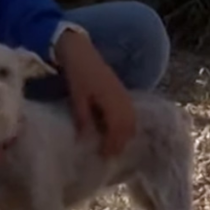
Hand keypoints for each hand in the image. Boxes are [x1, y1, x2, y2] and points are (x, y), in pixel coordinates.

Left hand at [56, 31, 135, 157]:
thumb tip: (84, 140)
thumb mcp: (77, 97)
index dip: (112, 144)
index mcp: (111, 101)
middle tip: (110, 156)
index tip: (104, 156)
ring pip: (132, 121)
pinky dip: (127, 125)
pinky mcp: (123, 92)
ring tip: (115, 146)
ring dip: (125, 135)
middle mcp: (122, 100)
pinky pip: (131, 113)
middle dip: (121, 143)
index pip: (117, 129)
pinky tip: (117, 130)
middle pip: (128, 127)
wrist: (81, 52)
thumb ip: (82, 118)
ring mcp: (124, 95)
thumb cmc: (78, 74)